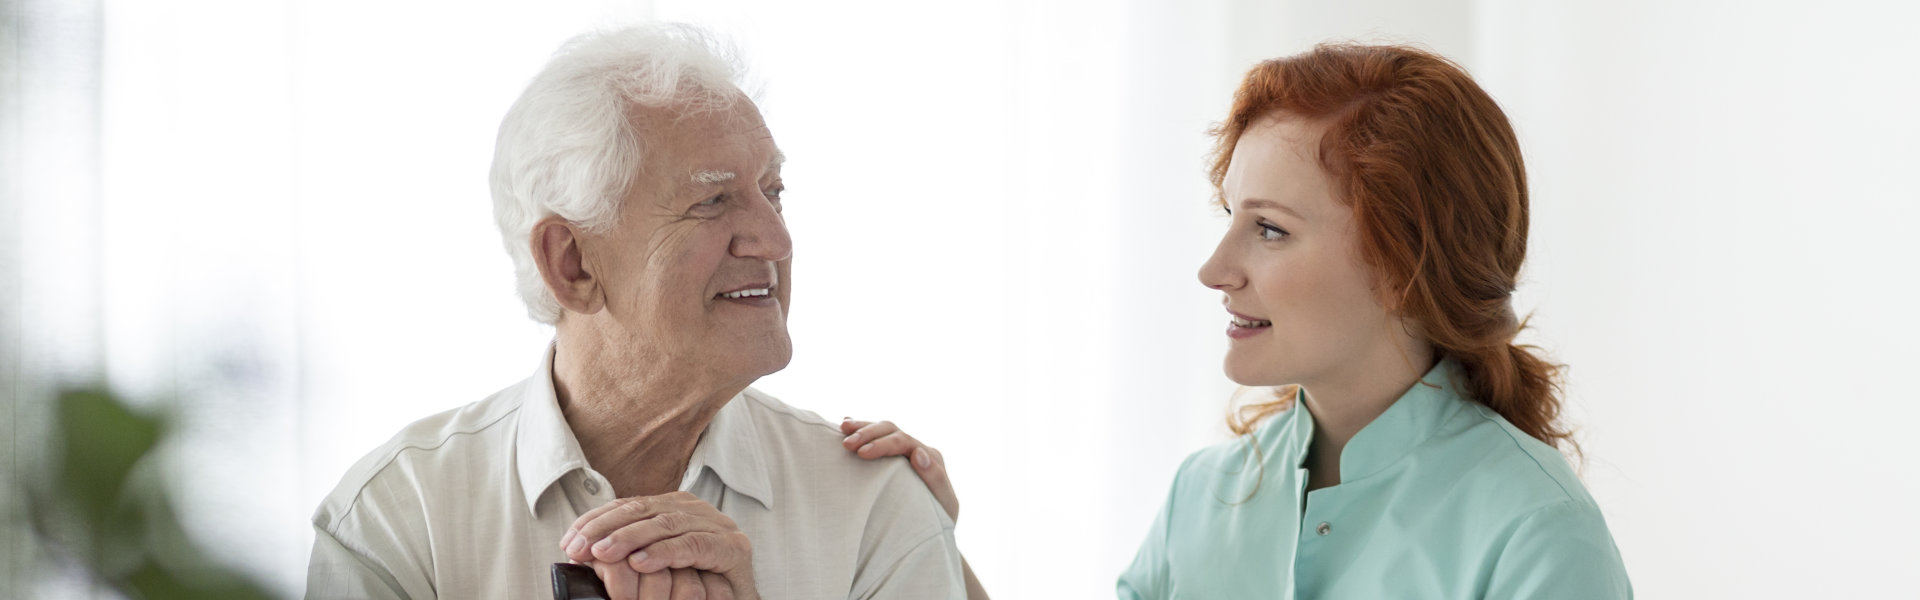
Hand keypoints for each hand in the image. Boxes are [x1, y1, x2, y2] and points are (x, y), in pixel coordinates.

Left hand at [560, 491, 757, 599]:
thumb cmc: (694, 586)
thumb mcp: (653, 563)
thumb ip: (629, 549)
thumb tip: (582, 548)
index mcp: (676, 508)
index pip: (629, 506)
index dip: (596, 520)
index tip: (570, 541)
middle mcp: (697, 511)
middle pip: (645, 510)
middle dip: (607, 528)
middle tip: (581, 548)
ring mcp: (718, 527)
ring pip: (667, 524)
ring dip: (631, 538)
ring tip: (603, 553)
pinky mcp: (733, 548)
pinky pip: (695, 545)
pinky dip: (665, 552)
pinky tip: (641, 562)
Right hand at [839, 419, 957, 522]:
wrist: (933, 533)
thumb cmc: (939, 522)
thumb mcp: (944, 504)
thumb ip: (935, 478)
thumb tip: (919, 453)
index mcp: (930, 458)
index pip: (904, 441)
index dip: (882, 444)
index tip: (862, 453)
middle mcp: (916, 449)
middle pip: (890, 430)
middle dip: (868, 433)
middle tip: (847, 444)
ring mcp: (902, 452)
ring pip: (881, 429)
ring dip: (862, 427)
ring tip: (842, 428)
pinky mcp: (890, 458)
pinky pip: (875, 437)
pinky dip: (861, 428)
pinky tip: (845, 424)